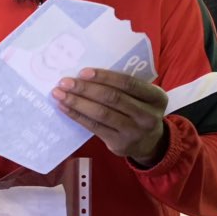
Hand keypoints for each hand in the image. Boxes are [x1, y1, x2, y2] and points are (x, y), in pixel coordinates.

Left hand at [52, 68, 168, 166]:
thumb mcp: (143, 97)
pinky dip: (77, 116)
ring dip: (77, 102)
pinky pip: (94, 127)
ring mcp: (133, 131)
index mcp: (156, 97)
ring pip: (101, 114)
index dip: (104, 77)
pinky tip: (65, 108)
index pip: (128, 83)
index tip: (83, 72)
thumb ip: (126, 87)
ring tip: (59, 94)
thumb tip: (87, 74)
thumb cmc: (140, 111)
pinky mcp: (119, 143)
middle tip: (65, 82)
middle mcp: (147, 115)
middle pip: (112, 98)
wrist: (151, 143)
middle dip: (85, 89)